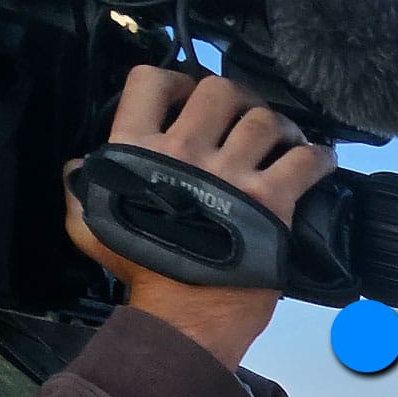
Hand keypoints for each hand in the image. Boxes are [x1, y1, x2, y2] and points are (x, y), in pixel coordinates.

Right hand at [62, 65, 336, 367]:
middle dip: (238, 98)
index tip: (190, 96)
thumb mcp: (90, 224)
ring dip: (281, 125)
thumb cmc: (141, 271)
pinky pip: (304, 160)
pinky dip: (318, 156)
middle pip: (219, 91)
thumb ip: (82, 187)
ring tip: (284, 139)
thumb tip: (78, 165)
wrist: (182, 316)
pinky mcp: (271, 201)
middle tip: (245, 117)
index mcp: (137, 150)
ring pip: (265, 120)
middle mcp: (184, 152)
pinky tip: (318, 160)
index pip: (150, 81)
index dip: (176, 81)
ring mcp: (230, 175)